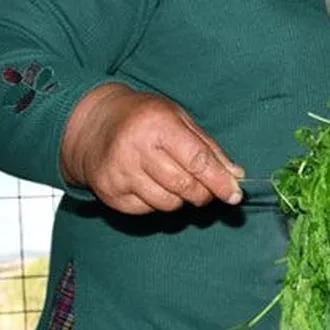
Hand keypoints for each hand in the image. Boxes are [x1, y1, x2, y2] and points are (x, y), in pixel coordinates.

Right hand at [59, 82, 244, 214]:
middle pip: (185, 186)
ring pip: (168, 203)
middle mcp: (136, 149)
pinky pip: (148, 210)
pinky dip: (158, 201)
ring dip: (181, 199)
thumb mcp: (180, 119)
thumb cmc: (144, 119)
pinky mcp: (109, 193)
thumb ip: (209, 148)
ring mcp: (120, 173)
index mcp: (158, 124)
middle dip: (204, 193)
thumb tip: (235, 175)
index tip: (235, 195)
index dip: (220, 182)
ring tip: (174, 179)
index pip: (197, 161)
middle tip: (206, 188)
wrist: (93, 124)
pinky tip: (151, 183)